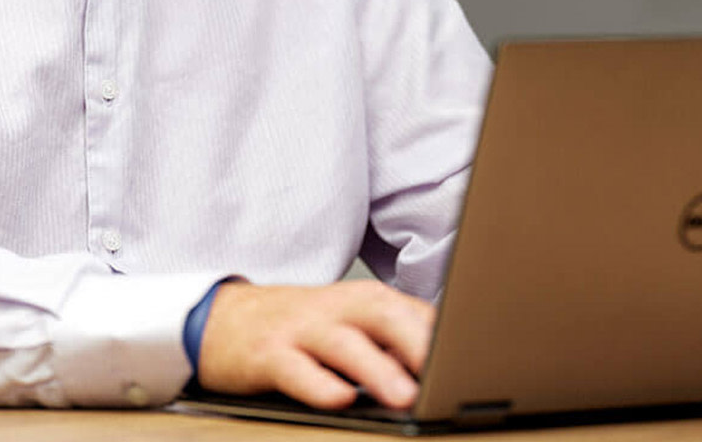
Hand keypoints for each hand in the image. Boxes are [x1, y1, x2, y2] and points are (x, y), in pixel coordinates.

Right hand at [196, 279, 434, 410]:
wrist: (220, 319)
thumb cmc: (300, 329)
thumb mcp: (349, 326)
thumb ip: (394, 343)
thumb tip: (454, 371)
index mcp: (360, 301)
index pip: (411, 311)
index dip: (447, 333)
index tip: (481, 358)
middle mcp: (333, 309)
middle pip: (380, 314)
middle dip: (417, 341)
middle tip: (449, 371)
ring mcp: (298, 330)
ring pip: (341, 343)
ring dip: (376, 368)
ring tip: (405, 396)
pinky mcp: (266, 354)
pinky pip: (294, 369)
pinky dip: (318, 385)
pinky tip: (339, 399)